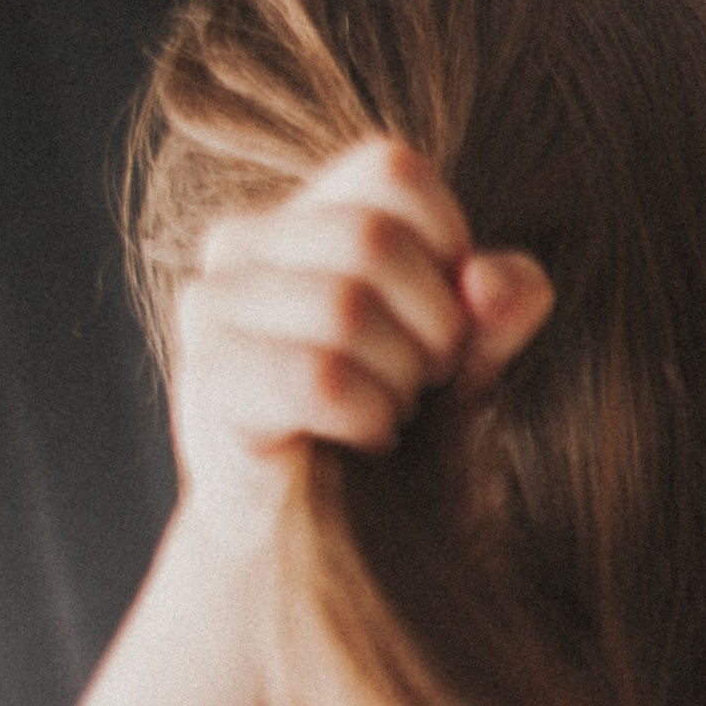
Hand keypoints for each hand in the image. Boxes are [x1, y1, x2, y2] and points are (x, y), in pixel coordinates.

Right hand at [168, 138, 551, 532]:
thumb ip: (497, 308)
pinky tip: (366, 437)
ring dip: (400, 380)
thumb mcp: (467, 357)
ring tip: (392, 410)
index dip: (451, 243)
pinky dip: (368, 415)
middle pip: (374, 240)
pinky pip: (316, 377)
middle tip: (427, 381)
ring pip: (343, 309)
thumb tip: (493, 282)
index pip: (393, 172)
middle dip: (435, 326)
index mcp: (309, 213)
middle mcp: (243, 242)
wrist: (322, 533)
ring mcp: (212, 307)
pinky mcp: (208, 379)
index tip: (453, 315)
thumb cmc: (396, 422)